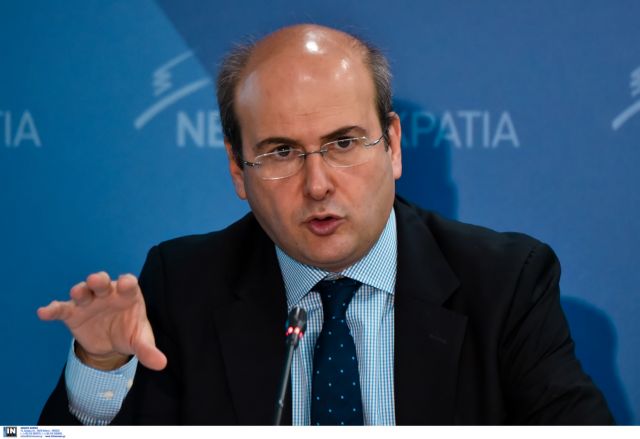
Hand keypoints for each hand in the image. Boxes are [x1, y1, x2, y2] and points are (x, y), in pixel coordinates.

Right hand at [37, 272, 166, 370]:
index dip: (127, 282)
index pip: (128, 284)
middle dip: (99, 280)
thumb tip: (162, 364)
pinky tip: (44, 313)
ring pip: (82, 291)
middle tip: (96, 280)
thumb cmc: (129, 333)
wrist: (110, 344)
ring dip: (79, 291)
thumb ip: (148, 350)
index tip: (126, 284)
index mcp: (127, 295)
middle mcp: (107, 294)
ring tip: (77, 293)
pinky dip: (52, 309)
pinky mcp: (72, 313)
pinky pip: (61, 309)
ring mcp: (89, 302)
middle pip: (102, 283)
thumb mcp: (140, 342)